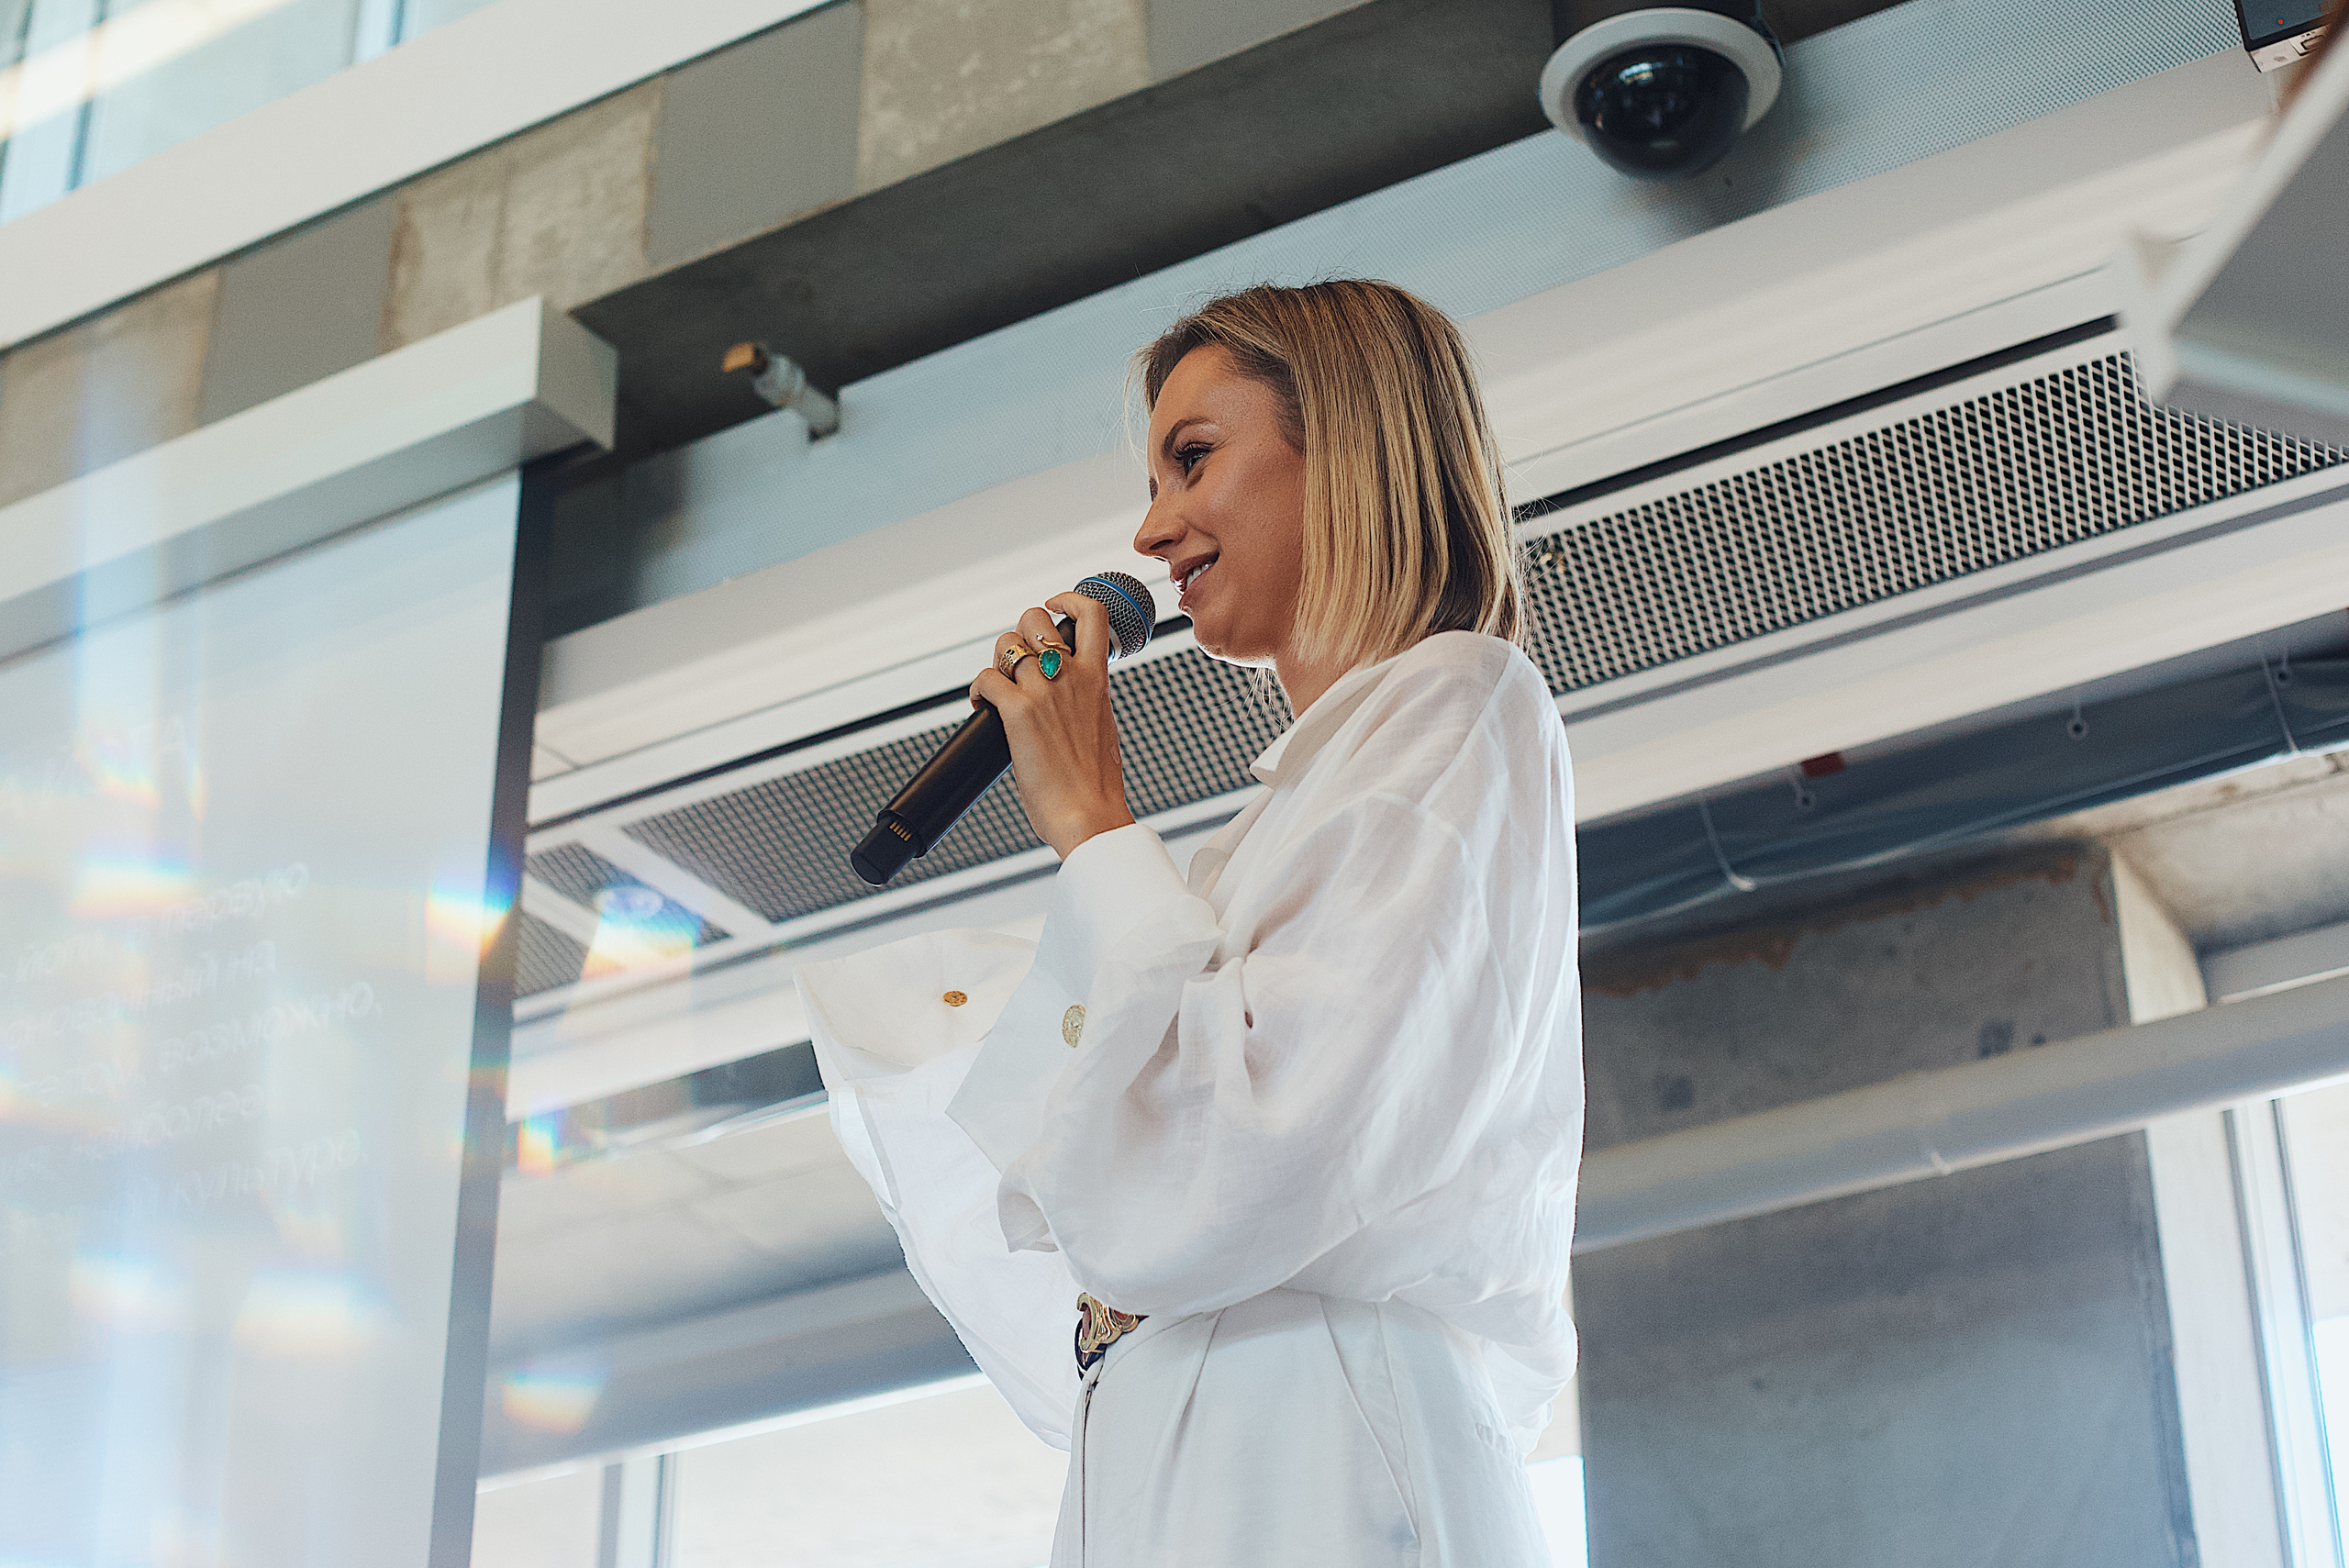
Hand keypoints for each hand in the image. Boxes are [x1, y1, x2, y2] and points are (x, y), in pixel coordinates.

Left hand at [970, 592, 1136, 859]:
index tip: (1054, 606)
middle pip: (1035, 619)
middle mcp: (1071, 677)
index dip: (1067, 599)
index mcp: (1098, 679)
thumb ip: (1087, 702)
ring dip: (996, 662)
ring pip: (1006, 645)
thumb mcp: (1102, 728)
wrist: (1089, 815)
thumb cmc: (1095, 786)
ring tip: (997, 688)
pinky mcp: (1017, 712)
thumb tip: (1068, 704)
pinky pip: (986, 680)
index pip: (1091, 614)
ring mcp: (1044, 691)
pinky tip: (981, 706)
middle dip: (1019, 634)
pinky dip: (977, 690)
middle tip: (1016, 663)